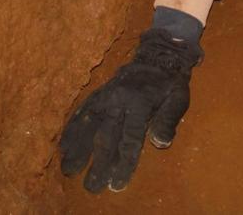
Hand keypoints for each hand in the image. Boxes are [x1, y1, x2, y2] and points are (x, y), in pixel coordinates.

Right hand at [59, 28, 202, 192]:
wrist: (157, 54)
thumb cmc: (170, 83)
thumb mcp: (179, 98)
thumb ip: (169, 120)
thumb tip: (160, 143)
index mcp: (140, 102)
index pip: (130, 138)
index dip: (124, 163)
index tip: (116, 184)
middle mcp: (119, 98)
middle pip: (107, 135)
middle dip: (99, 163)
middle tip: (92, 187)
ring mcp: (106, 94)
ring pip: (90, 123)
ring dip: (78, 148)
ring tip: (69, 169)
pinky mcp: (99, 92)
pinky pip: (83, 110)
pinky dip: (72, 128)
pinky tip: (63, 144)